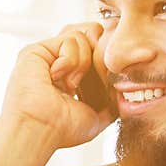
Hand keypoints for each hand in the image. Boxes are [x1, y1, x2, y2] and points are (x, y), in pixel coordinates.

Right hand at [3, 22, 115, 147]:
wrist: (40, 130)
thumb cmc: (62, 129)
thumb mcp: (96, 116)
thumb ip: (112, 101)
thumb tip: (127, 91)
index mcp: (70, 76)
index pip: (94, 50)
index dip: (104, 59)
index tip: (104, 81)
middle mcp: (58, 63)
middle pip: (88, 35)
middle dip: (98, 53)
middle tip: (94, 76)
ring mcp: (47, 55)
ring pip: (82, 36)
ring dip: (83, 62)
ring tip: (70, 85)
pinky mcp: (38, 49)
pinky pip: (70, 39)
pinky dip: (70, 60)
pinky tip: (57, 78)